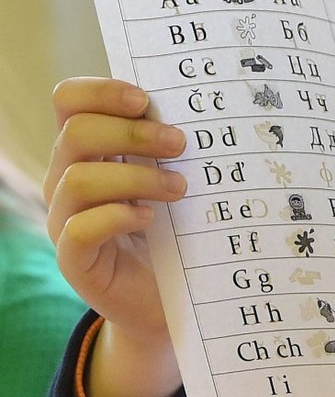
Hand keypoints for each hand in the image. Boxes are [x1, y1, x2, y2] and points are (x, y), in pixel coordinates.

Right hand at [44, 78, 187, 396]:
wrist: (171, 305)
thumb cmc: (176, 236)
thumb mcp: (174, 183)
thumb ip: (172, 150)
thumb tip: (207, 108)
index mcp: (87, 153)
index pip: (68, 102)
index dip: (100, 91)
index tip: (145, 98)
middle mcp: (66, 181)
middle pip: (75, 132)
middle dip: (132, 131)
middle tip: (179, 143)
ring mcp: (65, 222)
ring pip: (78, 179)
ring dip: (135, 176)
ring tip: (179, 188)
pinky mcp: (75, 262)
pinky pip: (79, 229)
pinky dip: (117, 216)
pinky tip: (150, 219)